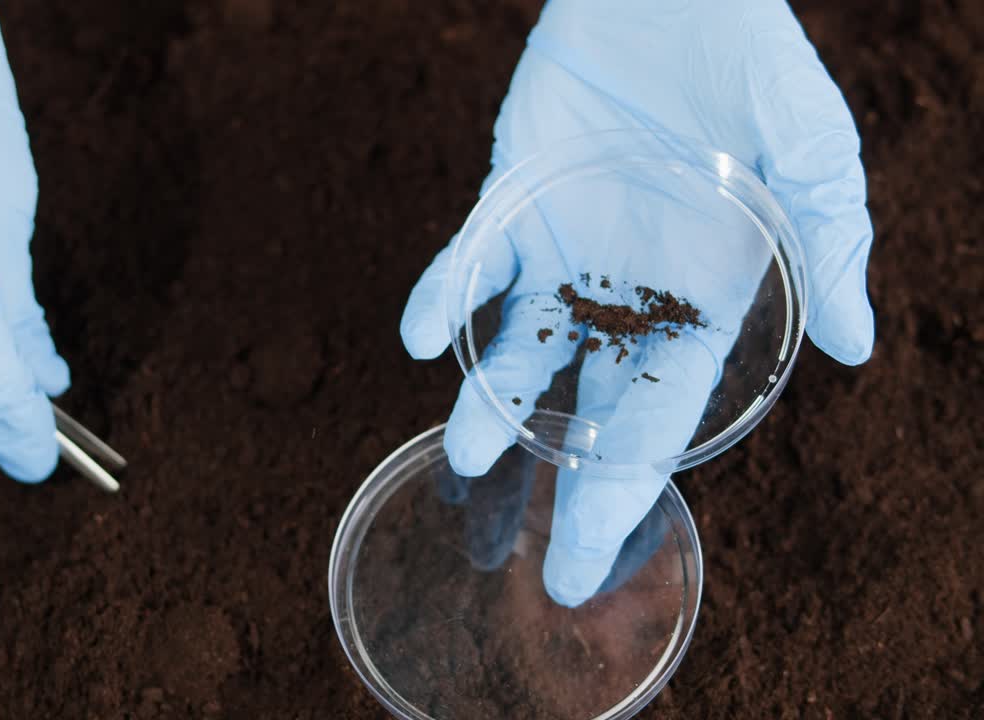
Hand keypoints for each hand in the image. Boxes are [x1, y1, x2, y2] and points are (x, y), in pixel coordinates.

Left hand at [402, 0, 873, 604]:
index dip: (626, 492)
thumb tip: (855, 347)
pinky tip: (418, 333)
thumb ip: (830, 242)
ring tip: (467, 449)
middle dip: (563, 482)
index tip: (590, 564)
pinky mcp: (506, 202)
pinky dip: (439, 295)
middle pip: (588, 409)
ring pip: (515, 348)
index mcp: (695, 303)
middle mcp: (621, 294)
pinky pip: (464, 261)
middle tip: (540, 565)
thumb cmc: (749, 63)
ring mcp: (558, 252)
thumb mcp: (810, 149)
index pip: (659, 419)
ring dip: (487, 398)